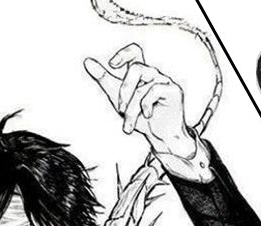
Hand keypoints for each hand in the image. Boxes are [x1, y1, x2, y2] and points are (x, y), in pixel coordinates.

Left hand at [85, 44, 196, 159]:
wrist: (162, 139)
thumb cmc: (143, 119)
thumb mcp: (118, 99)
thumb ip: (104, 79)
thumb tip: (87, 61)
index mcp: (142, 73)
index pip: (135, 51)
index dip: (123, 54)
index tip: (112, 65)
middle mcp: (154, 74)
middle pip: (136, 68)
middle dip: (124, 91)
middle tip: (120, 109)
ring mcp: (165, 81)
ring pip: (143, 85)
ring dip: (133, 107)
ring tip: (130, 124)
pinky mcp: (173, 90)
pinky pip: (154, 91)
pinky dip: (146, 106)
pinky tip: (147, 116)